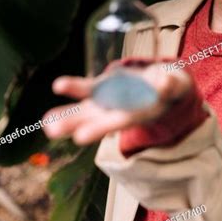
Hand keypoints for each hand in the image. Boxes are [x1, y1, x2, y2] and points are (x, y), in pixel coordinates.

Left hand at [43, 62, 193, 145]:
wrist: (162, 83)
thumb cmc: (167, 89)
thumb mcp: (173, 88)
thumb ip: (169, 86)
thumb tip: (166, 83)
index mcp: (137, 113)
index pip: (116, 122)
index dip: (100, 128)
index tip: (79, 137)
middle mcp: (117, 109)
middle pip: (93, 118)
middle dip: (73, 123)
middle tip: (51, 129)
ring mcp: (108, 99)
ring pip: (84, 106)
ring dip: (66, 110)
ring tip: (47, 115)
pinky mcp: (104, 86)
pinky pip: (87, 88)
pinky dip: (74, 88)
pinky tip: (59, 88)